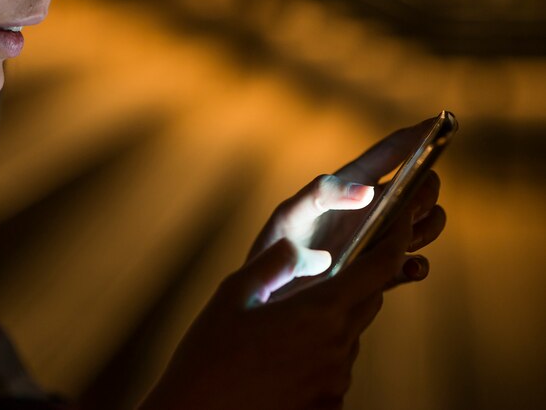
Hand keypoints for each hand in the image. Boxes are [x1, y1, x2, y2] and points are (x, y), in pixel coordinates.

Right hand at [141, 118, 447, 408]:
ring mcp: (336, 381)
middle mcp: (337, 347)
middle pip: (368, 301)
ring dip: (333, 322)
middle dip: (357, 282)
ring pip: (349, 336)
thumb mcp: (233, 297)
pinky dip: (321, 355)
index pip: (379, 269)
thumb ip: (273, 264)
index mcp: (319, 312)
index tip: (402, 220)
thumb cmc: (208, 356)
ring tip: (286, 327)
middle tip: (324, 276)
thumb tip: (300, 249)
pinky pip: (336, 368)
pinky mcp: (329, 406)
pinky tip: (283, 360)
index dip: (396, 239)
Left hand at [248, 117, 446, 295]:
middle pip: (421, 188)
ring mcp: (380, 238)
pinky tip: (409, 268)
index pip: (391, 152)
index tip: (442, 123)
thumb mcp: (291, 214)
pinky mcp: (381, 271)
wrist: (272, 292)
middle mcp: (372, 208)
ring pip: (426, 224)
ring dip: (427, 227)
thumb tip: (367, 191)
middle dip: (425, 192)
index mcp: (352, 184)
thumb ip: (321, 194)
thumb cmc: (276, 245)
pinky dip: (418, 265)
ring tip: (405, 238)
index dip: (417, 135)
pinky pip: (413, 265)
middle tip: (409, 205)